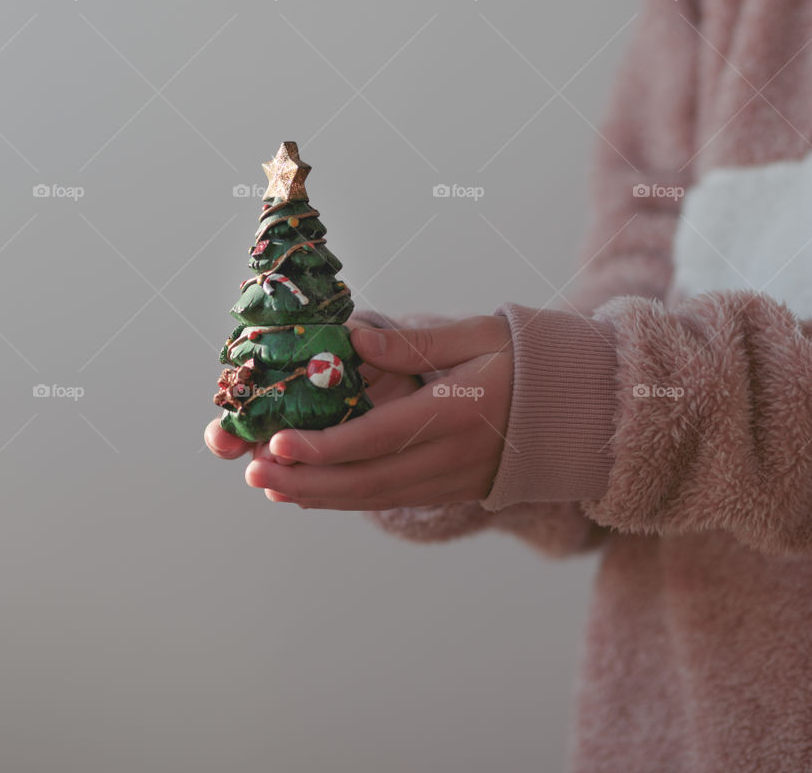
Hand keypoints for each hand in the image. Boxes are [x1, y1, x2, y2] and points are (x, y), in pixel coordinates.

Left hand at [244, 315, 512, 509]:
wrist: (579, 408)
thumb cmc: (525, 357)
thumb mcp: (478, 334)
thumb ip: (416, 341)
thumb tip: (356, 340)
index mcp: (458, 413)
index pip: (379, 438)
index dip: (325, 446)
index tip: (278, 443)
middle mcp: (453, 458)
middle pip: (366, 481)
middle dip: (306, 479)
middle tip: (255, 471)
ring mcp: (452, 481)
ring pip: (374, 498)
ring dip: (317, 495)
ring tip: (268, 483)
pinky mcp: (450, 490)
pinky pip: (390, 499)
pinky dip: (345, 498)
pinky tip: (310, 490)